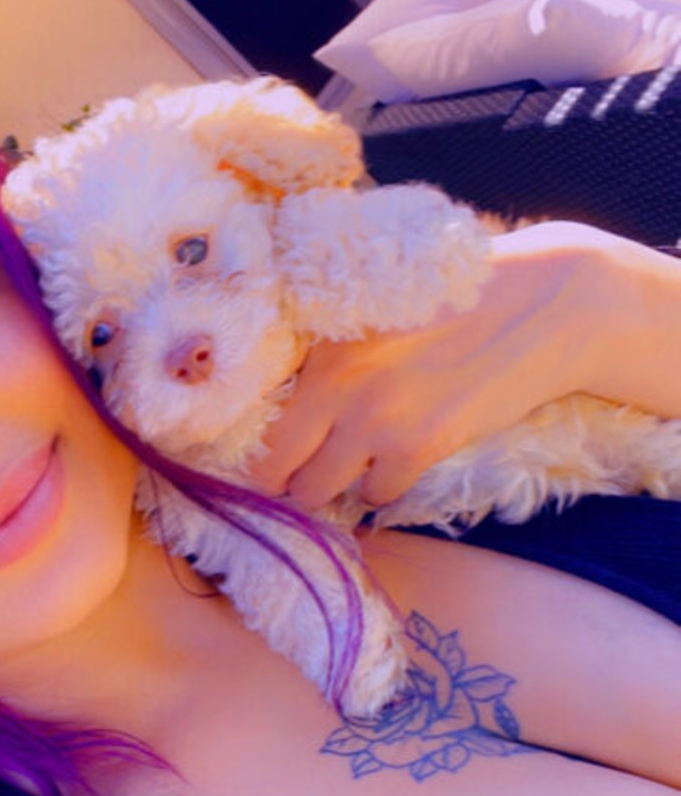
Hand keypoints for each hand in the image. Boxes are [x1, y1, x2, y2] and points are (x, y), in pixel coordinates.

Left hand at [244, 222, 608, 510]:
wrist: (539, 306)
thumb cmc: (457, 301)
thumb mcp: (374, 309)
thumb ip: (328, 351)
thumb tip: (282, 398)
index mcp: (319, 344)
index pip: (257, 418)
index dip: (259, 445)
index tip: (268, 456)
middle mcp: (336, 385)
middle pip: (275, 470)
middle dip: (285, 479)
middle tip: (302, 475)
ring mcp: (376, 420)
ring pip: (319, 491)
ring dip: (334, 485)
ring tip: (353, 465)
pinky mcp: (420, 446)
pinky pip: (377, 494)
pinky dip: (384, 484)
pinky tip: (401, 458)